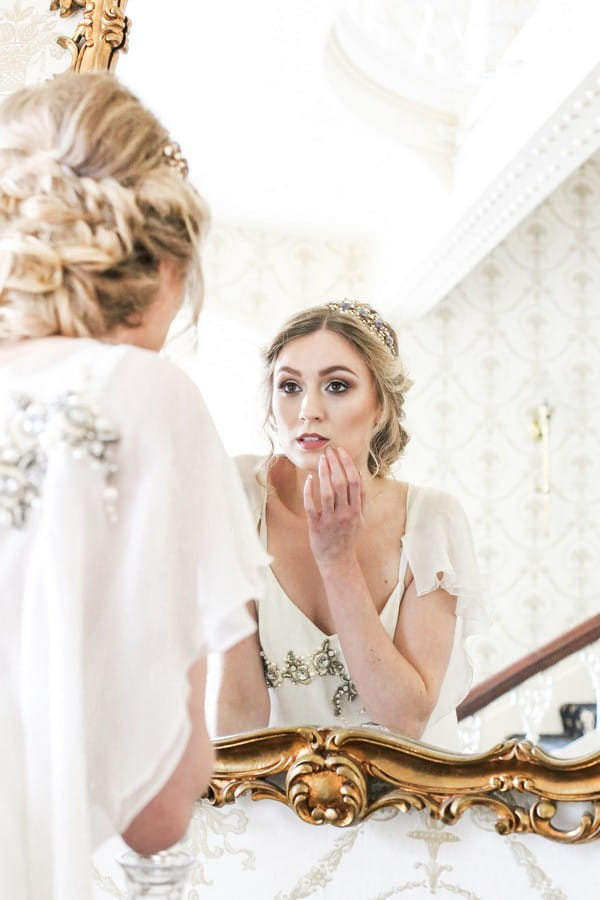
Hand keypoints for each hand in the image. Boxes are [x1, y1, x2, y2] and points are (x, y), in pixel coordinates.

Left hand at [303, 446, 365, 566]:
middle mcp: (346, 514)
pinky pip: (311, 506)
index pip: (355, 482)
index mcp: (357, 510)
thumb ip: (360, 499)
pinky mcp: (316, 526)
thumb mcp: (360, 519)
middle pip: (342, 483)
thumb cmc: (348, 537)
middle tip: (329, 451)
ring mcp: (331, 520)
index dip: (348, 464)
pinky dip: (309, 491)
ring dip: (324, 473)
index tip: (341, 452)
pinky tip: (309, 479)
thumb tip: (357, 474)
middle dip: (335, 464)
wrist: (338, 561)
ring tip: (321, 460)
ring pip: (327, 492)